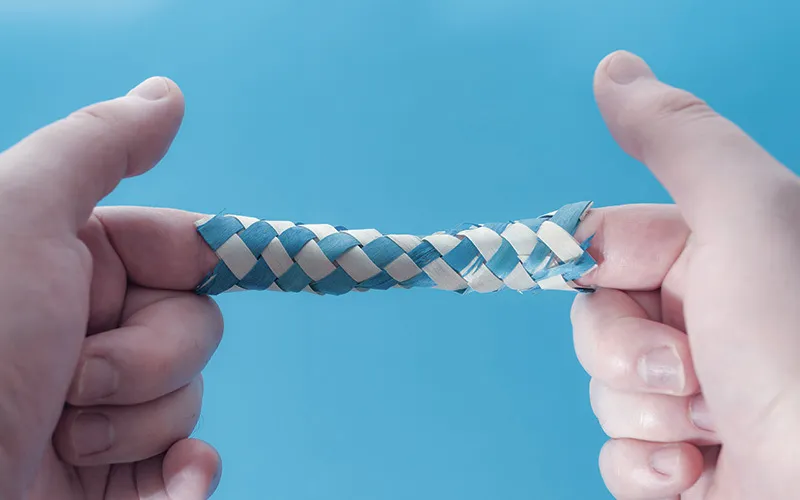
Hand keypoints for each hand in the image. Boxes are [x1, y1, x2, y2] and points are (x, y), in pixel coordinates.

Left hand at [0, 77, 222, 498]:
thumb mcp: (17, 219)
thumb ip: (96, 149)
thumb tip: (169, 94)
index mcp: (72, 266)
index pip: (184, 250)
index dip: (205, 261)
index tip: (229, 266)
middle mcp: (90, 333)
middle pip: (196, 328)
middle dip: (147, 359)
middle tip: (71, 378)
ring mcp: (106, 412)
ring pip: (189, 399)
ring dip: (139, 424)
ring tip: (62, 438)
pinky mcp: (119, 481)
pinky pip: (190, 465)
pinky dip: (184, 479)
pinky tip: (168, 488)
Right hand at [571, 51, 799, 498]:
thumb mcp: (747, 219)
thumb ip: (679, 140)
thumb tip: (613, 68)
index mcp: (719, 260)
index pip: (604, 246)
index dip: (592, 264)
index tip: (607, 279)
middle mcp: (704, 325)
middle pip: (593, 320)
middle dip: (626, 352)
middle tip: (693, 368)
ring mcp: (688, 400)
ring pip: (602, 391)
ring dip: (644, 413)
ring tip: (711, 429)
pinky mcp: (675, 464)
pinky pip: (615, 455)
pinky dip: (646, 468)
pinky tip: (695, 473)